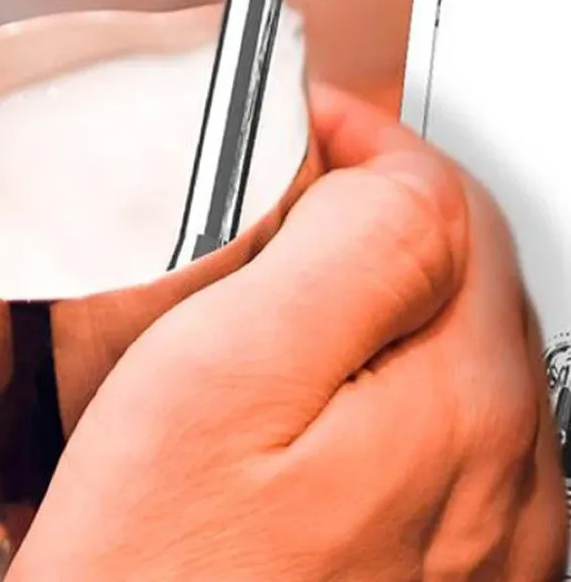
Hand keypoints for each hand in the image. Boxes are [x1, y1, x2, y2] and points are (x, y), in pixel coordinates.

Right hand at [11, 85, 568, 580]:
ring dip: (378, 281)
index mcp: (461, 404)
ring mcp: (488, 533)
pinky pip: (443, 424)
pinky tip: (306, 382)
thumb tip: (389, 173)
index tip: (297, 122)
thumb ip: (347, 259)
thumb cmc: (154, 574)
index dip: (364, 140)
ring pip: (457, 339)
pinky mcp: (450, 567)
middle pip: (463, 267)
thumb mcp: (225, 386)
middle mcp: (505, 475)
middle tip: (278, 184)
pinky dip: (383, 366)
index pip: (444, 202)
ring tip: (282, 267)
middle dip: (375, 203)